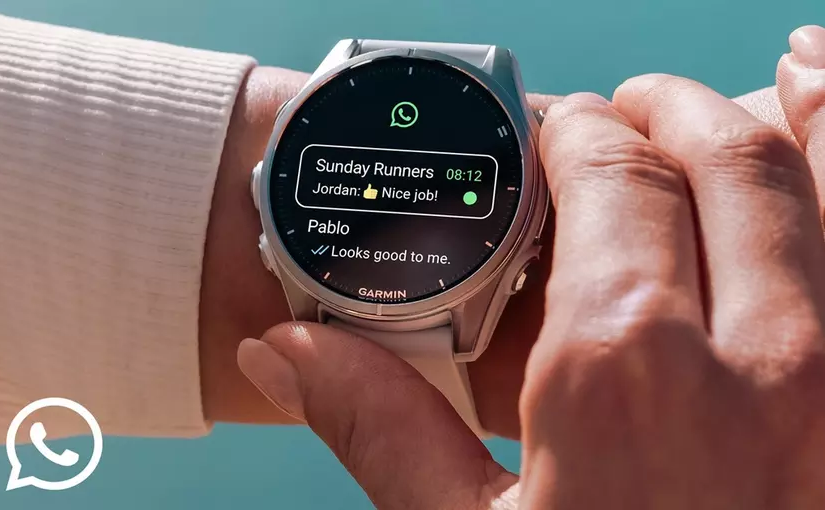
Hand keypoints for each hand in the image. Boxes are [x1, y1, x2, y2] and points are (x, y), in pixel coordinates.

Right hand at [237, 65, 824, 508]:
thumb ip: (380, 429)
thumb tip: (283, 354)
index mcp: (627, 373)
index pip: (607, 179)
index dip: (573, 135)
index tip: (553, 135)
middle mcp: (764, 352)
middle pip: (719, 154)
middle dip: (662, 109)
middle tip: (623, 114)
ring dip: (791, 105)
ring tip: (763, 72)